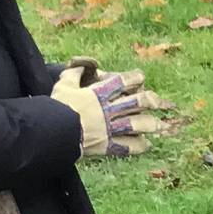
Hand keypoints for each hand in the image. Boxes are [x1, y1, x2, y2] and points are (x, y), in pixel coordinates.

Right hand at [53, 62, 170, 157]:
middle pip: (138, 102)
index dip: (134, 78)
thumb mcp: (63, 86)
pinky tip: (147, 144)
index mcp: (99, 94)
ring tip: (161, 125)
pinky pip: (128, 146)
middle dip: (151, 100)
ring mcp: (110, 129)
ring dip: (151, 124)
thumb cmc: (56, 107)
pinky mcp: (107, 145)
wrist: (51, 132)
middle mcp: (109, 110)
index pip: (123, 82)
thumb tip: (82, 67)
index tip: (140, 77)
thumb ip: (73, 74)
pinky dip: (139, 146)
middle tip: (158, 101)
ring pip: (138, 124)